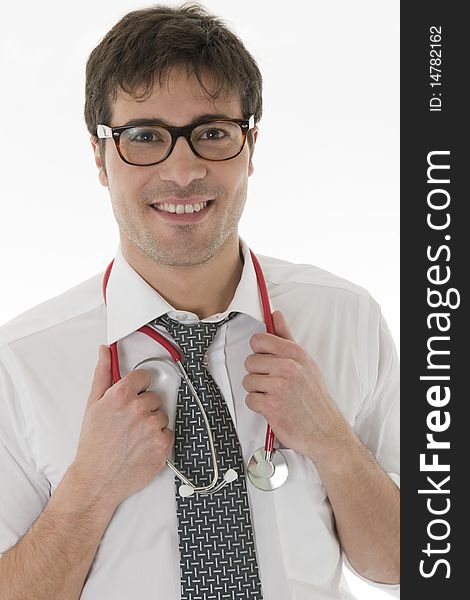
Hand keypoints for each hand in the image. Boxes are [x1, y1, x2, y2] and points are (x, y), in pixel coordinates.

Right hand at [73, 345, 173, 507]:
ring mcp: (152, 427)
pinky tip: (143, 445)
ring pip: (162, 415)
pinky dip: (159, 439)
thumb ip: (102, 373)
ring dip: (152, 423)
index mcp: (122, 395)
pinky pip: (168, 433)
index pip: (144, 376)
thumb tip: (105, 351)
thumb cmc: (93, 444)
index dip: (138, 386)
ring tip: (134, 436)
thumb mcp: (93, 404)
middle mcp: (139, 408)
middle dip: (144, 407)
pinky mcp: (163, 445)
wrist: (97, 478)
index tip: (133, 395)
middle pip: (154, 396)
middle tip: (128, 422)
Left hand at [243, 311, 354, 462]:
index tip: (266, 360)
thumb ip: (286, 337)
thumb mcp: (305, 362)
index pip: (259, 340)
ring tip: (275, 396)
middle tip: (274, 383)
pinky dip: (258, 406)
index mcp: (295, 353)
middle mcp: (288, 367)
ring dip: (258, 391)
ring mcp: (279, 386)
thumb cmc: (314, 396)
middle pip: (250, 361)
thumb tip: (275, 314)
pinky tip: (273, 408)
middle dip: (259, 374)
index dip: (259, 351)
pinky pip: (250, 399)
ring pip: (248, 381)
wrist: (325, 430)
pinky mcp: (271, 406)